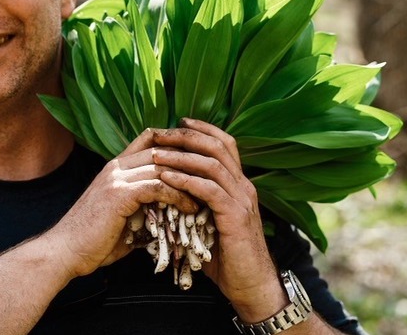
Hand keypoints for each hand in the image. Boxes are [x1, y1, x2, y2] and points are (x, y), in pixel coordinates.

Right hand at [46, 129, 198, 278]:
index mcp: (115, 167)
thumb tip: (167, 215)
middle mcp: (116, 166)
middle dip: (190, 157)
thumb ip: (142, 207)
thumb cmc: (92, 241)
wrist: (65, 252)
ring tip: (209, 193)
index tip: (199, 158)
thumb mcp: (121, 217)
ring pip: (164, 165)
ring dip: (189, 178)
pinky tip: (191, 207)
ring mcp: (116, 177)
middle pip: (161, 145)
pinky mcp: (119, 194)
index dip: (175, 142)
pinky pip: (158, 185)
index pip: (150, 139)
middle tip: (214, 173)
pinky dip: (179, 195)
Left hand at [149, 118, 285, 314]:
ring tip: (156, 154)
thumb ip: (196, 201)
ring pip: (212, 165)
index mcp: (239, 184)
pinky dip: (185, 180)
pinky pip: (209, 190)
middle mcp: (244, 186)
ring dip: (181, 156)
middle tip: (161, 133)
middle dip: (187, 136)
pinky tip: (165, 178)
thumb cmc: (225, 257)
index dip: (203, 129)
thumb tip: (167, 188)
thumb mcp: (209, 222)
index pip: (225, 144)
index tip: (178, 121)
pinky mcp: (236, 217)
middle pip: (217, 147)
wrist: (250, 285)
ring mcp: (242, 200)